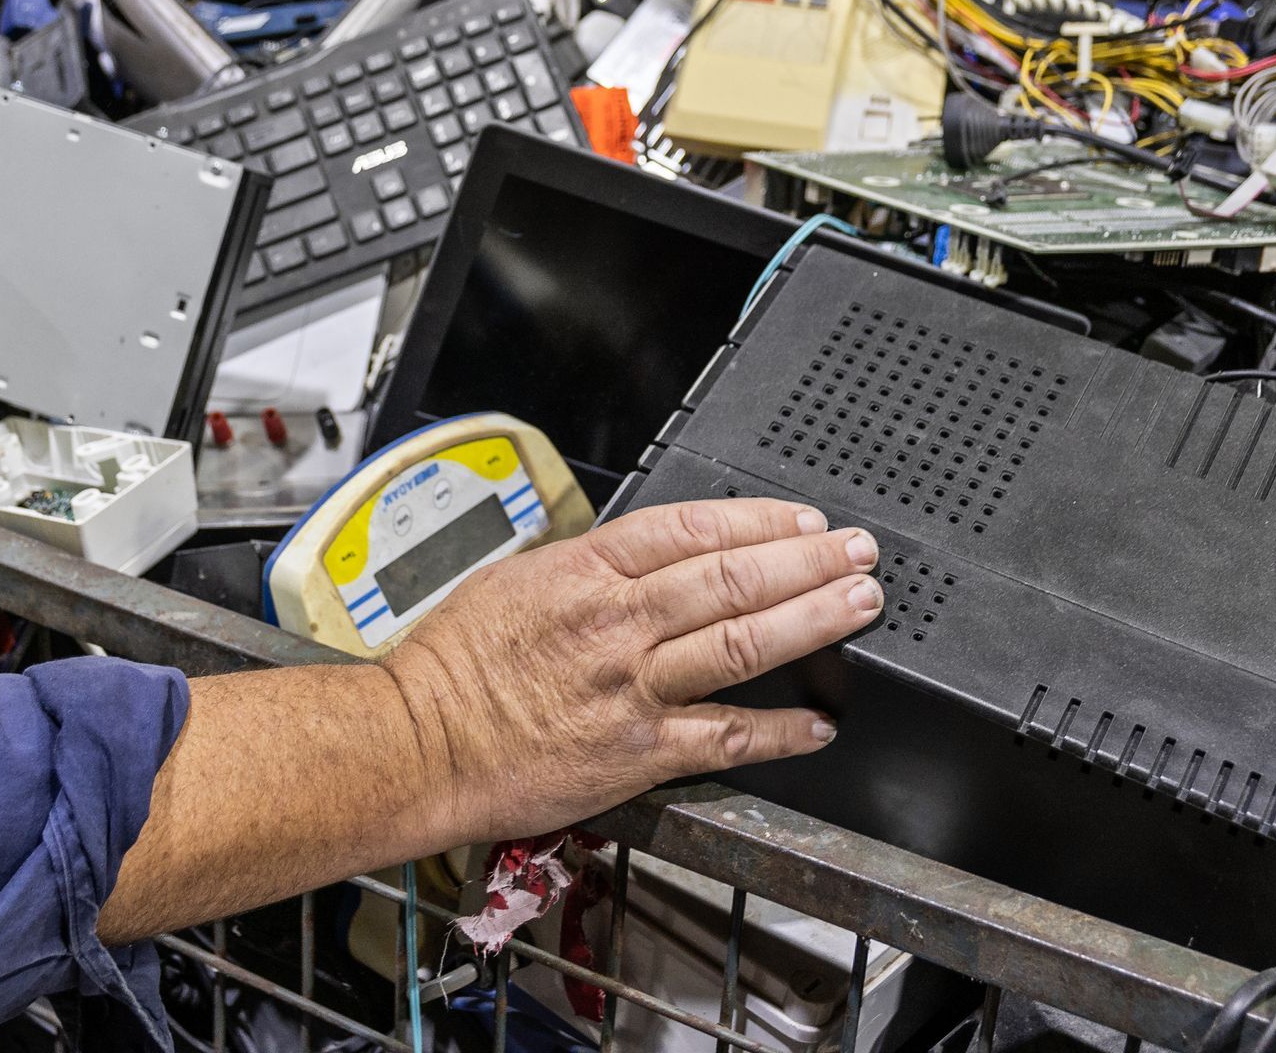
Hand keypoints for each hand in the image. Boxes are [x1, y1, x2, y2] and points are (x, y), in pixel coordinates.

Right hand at [381, 497, 881, 843]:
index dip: (761, 520)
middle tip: (858, 554)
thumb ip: (583, 570)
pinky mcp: (636, 754)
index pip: (693, 527)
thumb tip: (638, 562)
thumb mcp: (512, 581)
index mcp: (585, 571)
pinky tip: (817, 722)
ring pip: (743, 644)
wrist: (417, 744)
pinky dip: (778, 731)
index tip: (802, 522)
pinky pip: (725, 737)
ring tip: (859, 606)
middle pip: (735, 579)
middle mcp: (617, 623)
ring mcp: (632, 689)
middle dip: (809, 562)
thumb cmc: (452, 667)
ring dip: (813, 622)